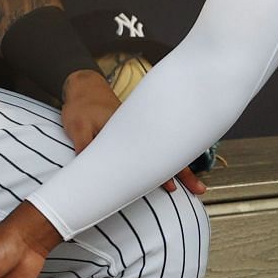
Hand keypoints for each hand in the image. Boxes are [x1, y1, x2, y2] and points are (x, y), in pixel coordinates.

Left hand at [58, 70, 205, 195]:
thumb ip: (85, 146)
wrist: (84, 87)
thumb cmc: (80, 106)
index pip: (151, 154)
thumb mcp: (77, 127)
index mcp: (126, 129)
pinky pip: (156, 147)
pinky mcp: (136, 132)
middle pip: (166, 154)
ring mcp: (140, 130)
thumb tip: (91, 172)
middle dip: (183, 172)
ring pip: (164, 151)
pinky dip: (166, 159)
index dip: (163, 172)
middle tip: (200, 189)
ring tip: (194, 184)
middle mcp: (138, 129)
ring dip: (177, 166)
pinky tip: (173, 169)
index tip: (173, 187)